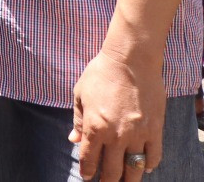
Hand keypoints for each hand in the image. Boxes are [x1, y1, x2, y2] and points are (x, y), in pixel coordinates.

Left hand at [70, 48, 163, 180]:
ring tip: (124, 180)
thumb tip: (74, 140)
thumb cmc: (100, 74)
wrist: (130, 60)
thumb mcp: (80, 95)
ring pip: (134, 168)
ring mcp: (138, 134)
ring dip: (128, 178)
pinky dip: (147, 165)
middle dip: (107, 180)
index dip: (88, 172)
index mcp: (95, 127)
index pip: (90, 160)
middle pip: (112, 171)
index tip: (88, 177)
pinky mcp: (155, 130)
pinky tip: (142, 167)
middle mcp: (116, 135)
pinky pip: (153, 156)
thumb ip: (78, 121)